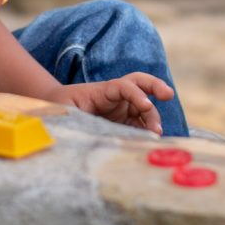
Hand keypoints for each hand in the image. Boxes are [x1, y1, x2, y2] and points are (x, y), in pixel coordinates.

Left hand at [44, 72, 173, 134]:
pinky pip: (140, 124)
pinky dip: (148, 131)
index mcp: (101, 91)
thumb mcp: (64, 111)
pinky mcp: (124, 122)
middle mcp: (115, 97)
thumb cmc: (60, 107)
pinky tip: (150, 141)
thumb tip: (91, 133)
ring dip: (153, 118)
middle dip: (155, 86)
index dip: (135, 94)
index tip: (146, 105)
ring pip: (144, 108)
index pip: (122, 86)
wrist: (56, 109)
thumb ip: (78, 118)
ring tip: (156, 134)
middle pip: (140, 83)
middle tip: (168, 94)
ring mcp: (121, 108)